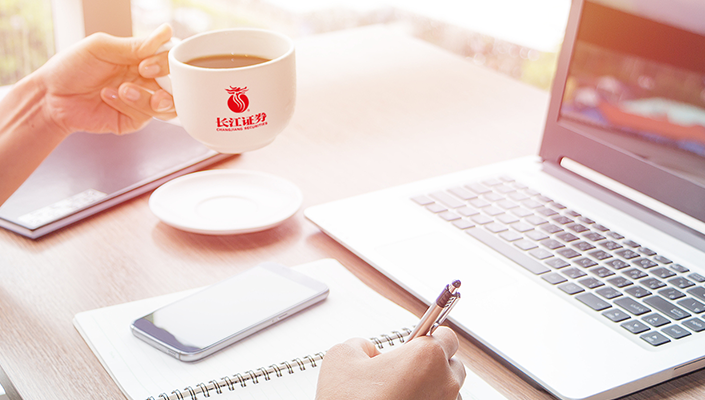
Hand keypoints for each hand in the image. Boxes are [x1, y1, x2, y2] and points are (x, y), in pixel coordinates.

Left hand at [35, 23, 175, 136]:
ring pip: (168, 105)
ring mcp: (143, 102)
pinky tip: (108, 97)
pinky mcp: (135, 121)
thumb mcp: (102, 47)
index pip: (172, 60)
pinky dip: (129, 105)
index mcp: (143, 59)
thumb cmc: (72, 67)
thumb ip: (136, 45)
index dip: (167, 63)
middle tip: (143, 75)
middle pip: (179, 85)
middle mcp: (147, 80)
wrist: (51, 96)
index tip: (146, 64)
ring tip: (123, 90)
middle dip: (166, 84)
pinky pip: (146, 116)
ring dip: (147, 98)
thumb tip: (167, 32)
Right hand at [315, 327, 465, 399]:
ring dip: (430, 387)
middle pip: (452, 364)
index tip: (419, 339)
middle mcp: (444, 384)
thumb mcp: (341, 357)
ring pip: (447, 391)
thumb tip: (367, 351)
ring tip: (400, 392)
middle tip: (404, 367)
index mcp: (427, 357)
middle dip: (432, 363)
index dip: (430, 335)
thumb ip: (360, 344)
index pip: (446, 335)